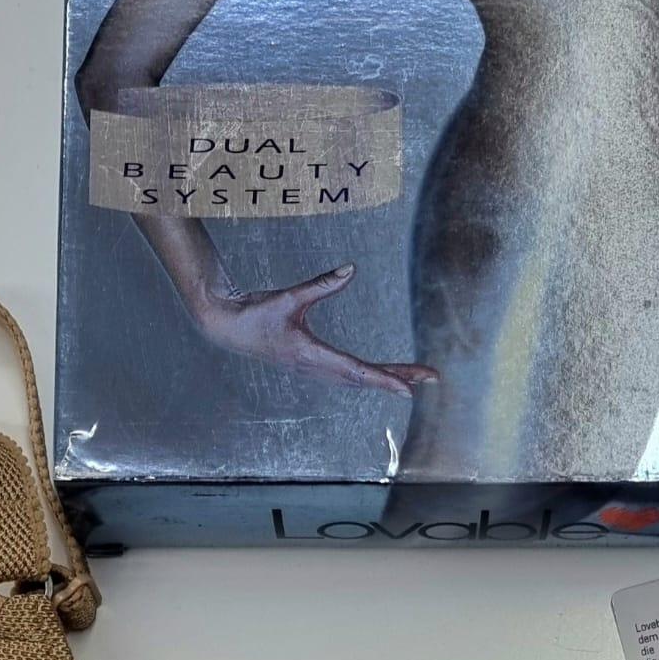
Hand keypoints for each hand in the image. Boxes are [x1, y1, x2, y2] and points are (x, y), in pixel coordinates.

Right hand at [197, 262, 438, 396]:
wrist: (227, 327)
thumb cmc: (254, 313)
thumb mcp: (288, 297)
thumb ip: (320, 284)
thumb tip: (350, 268)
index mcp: (311, 355)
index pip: (357, 371)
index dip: (385, 380)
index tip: (410, 390)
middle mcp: (315, 367)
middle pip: (365, 378)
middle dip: (399, 377)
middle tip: (431, 378)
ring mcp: (313, 369)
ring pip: (358, 379)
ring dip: (387, 376)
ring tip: (416, 376)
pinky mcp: (311, 364)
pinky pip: (348, 375)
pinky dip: (370, 376)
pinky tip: (383, 375)